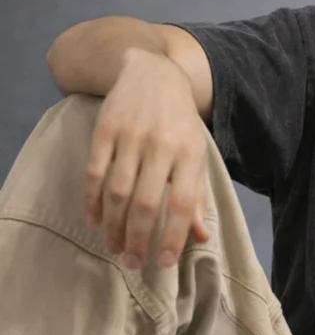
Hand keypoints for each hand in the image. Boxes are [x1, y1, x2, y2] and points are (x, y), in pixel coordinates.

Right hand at [83, 56, 209, 269]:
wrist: (152, 71)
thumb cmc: (179, 123)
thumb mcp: (196, 154)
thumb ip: (197, 196)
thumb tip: (202, 237)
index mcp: (189, 154)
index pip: (183, 203)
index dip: (174, 235)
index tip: (166, 262)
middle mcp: (161, 145)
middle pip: (146, 202)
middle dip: (139, 238)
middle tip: (134, 263)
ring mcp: (131, 136)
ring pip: (118, 191)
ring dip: (115, 226)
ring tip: (114, 248)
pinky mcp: (105, 129)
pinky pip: (94, 172)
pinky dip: (92, 200)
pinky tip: (95, 221)